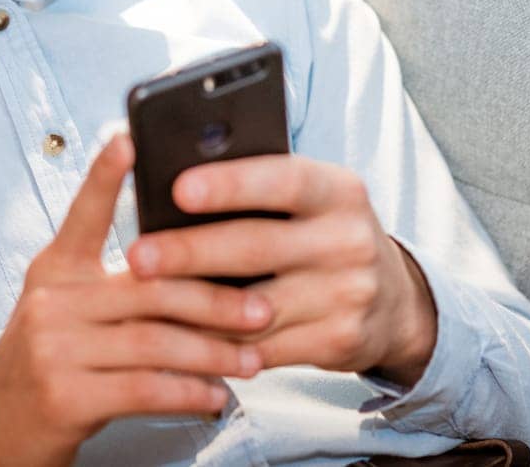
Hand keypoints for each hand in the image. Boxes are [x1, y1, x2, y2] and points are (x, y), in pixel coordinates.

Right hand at [0, 134, 272, 466]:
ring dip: (213, 352)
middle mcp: (50, 301)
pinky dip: (189, 391)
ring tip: (251, 360)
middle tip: (264, 307)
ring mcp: (53, 349)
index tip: (129, 137)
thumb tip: (194, 260)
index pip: (83, 212)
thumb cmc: (52, 364)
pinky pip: (145, 387)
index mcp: (55, 269)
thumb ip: (115, 283)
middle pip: (150, 286)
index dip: (105, 174)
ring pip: (156, 340)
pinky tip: (216, 395)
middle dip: (216, 299)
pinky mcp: (64, 396)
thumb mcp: (67, 310)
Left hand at [125, 155, 437, 386]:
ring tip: (142, 303)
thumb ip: (259, 192)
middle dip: (189, 252)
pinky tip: (178, 338)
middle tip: (136, 257)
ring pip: (252, 308)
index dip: (230, 185)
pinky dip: (215, 346)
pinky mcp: (339, 341)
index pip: (282, 179)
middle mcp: (349, 239)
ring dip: (190, 309)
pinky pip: (261, 349)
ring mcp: (348, 294)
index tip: (178, 189)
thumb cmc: (323, 235)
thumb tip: (172, 190)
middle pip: (257, 246)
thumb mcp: (310, 202)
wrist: (394, 300)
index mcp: (338, 190)